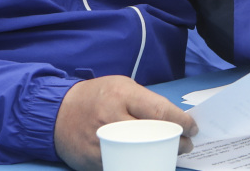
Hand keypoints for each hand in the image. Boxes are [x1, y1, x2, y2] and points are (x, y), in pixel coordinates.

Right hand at [54, 76, 195, 170]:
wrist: (57, 112)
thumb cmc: (96, 96)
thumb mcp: (121, 85)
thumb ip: (144, 100)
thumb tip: (172, 117)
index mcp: (122, 95)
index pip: (159, 110)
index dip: (181, 121)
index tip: (192, 127)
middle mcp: (112, 117)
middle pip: (153, 134)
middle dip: (176, 142)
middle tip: (186, 144)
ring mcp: (102, 141)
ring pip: (139, 155)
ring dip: (161, 156)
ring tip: (171, 154)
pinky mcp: (94, 160)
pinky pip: (122, 165)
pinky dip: (139, 165)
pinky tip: (148, 162)